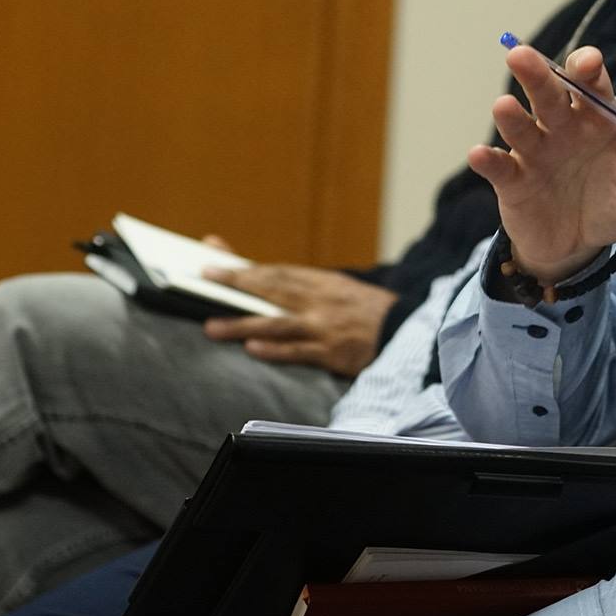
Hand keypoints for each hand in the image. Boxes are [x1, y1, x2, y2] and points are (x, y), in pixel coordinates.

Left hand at [200, 265, 398, 376]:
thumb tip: (263, 281)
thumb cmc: (368, 312)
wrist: (409, 331)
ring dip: (244, 323)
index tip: (213, 262)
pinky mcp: (333, 353)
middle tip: (206, 279)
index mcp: (324, 282)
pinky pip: (300, 351)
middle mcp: (322, 301)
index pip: (277, 272)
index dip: (244, 268)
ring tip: (213, 326)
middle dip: (237, 283)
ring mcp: (326, 327)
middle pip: (273, 289)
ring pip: (279, 323)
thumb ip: (303, 288)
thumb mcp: (339, 290)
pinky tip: (254, 348)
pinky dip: (275, 350)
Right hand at [468, 44, 615, 283]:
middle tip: (522, 55)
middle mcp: (562, 128)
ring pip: (521, 126)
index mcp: (596, 121)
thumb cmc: (613, 205)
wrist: (580, 246)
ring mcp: (534, 152)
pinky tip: (480, 154)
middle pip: (549, 95)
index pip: (591, 87)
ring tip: (504, 106)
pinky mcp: (513, 181)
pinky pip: (499, 167)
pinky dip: (488, 161)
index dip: (587, 71)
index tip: (588, 62)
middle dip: (537, 75)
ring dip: (511, 116)